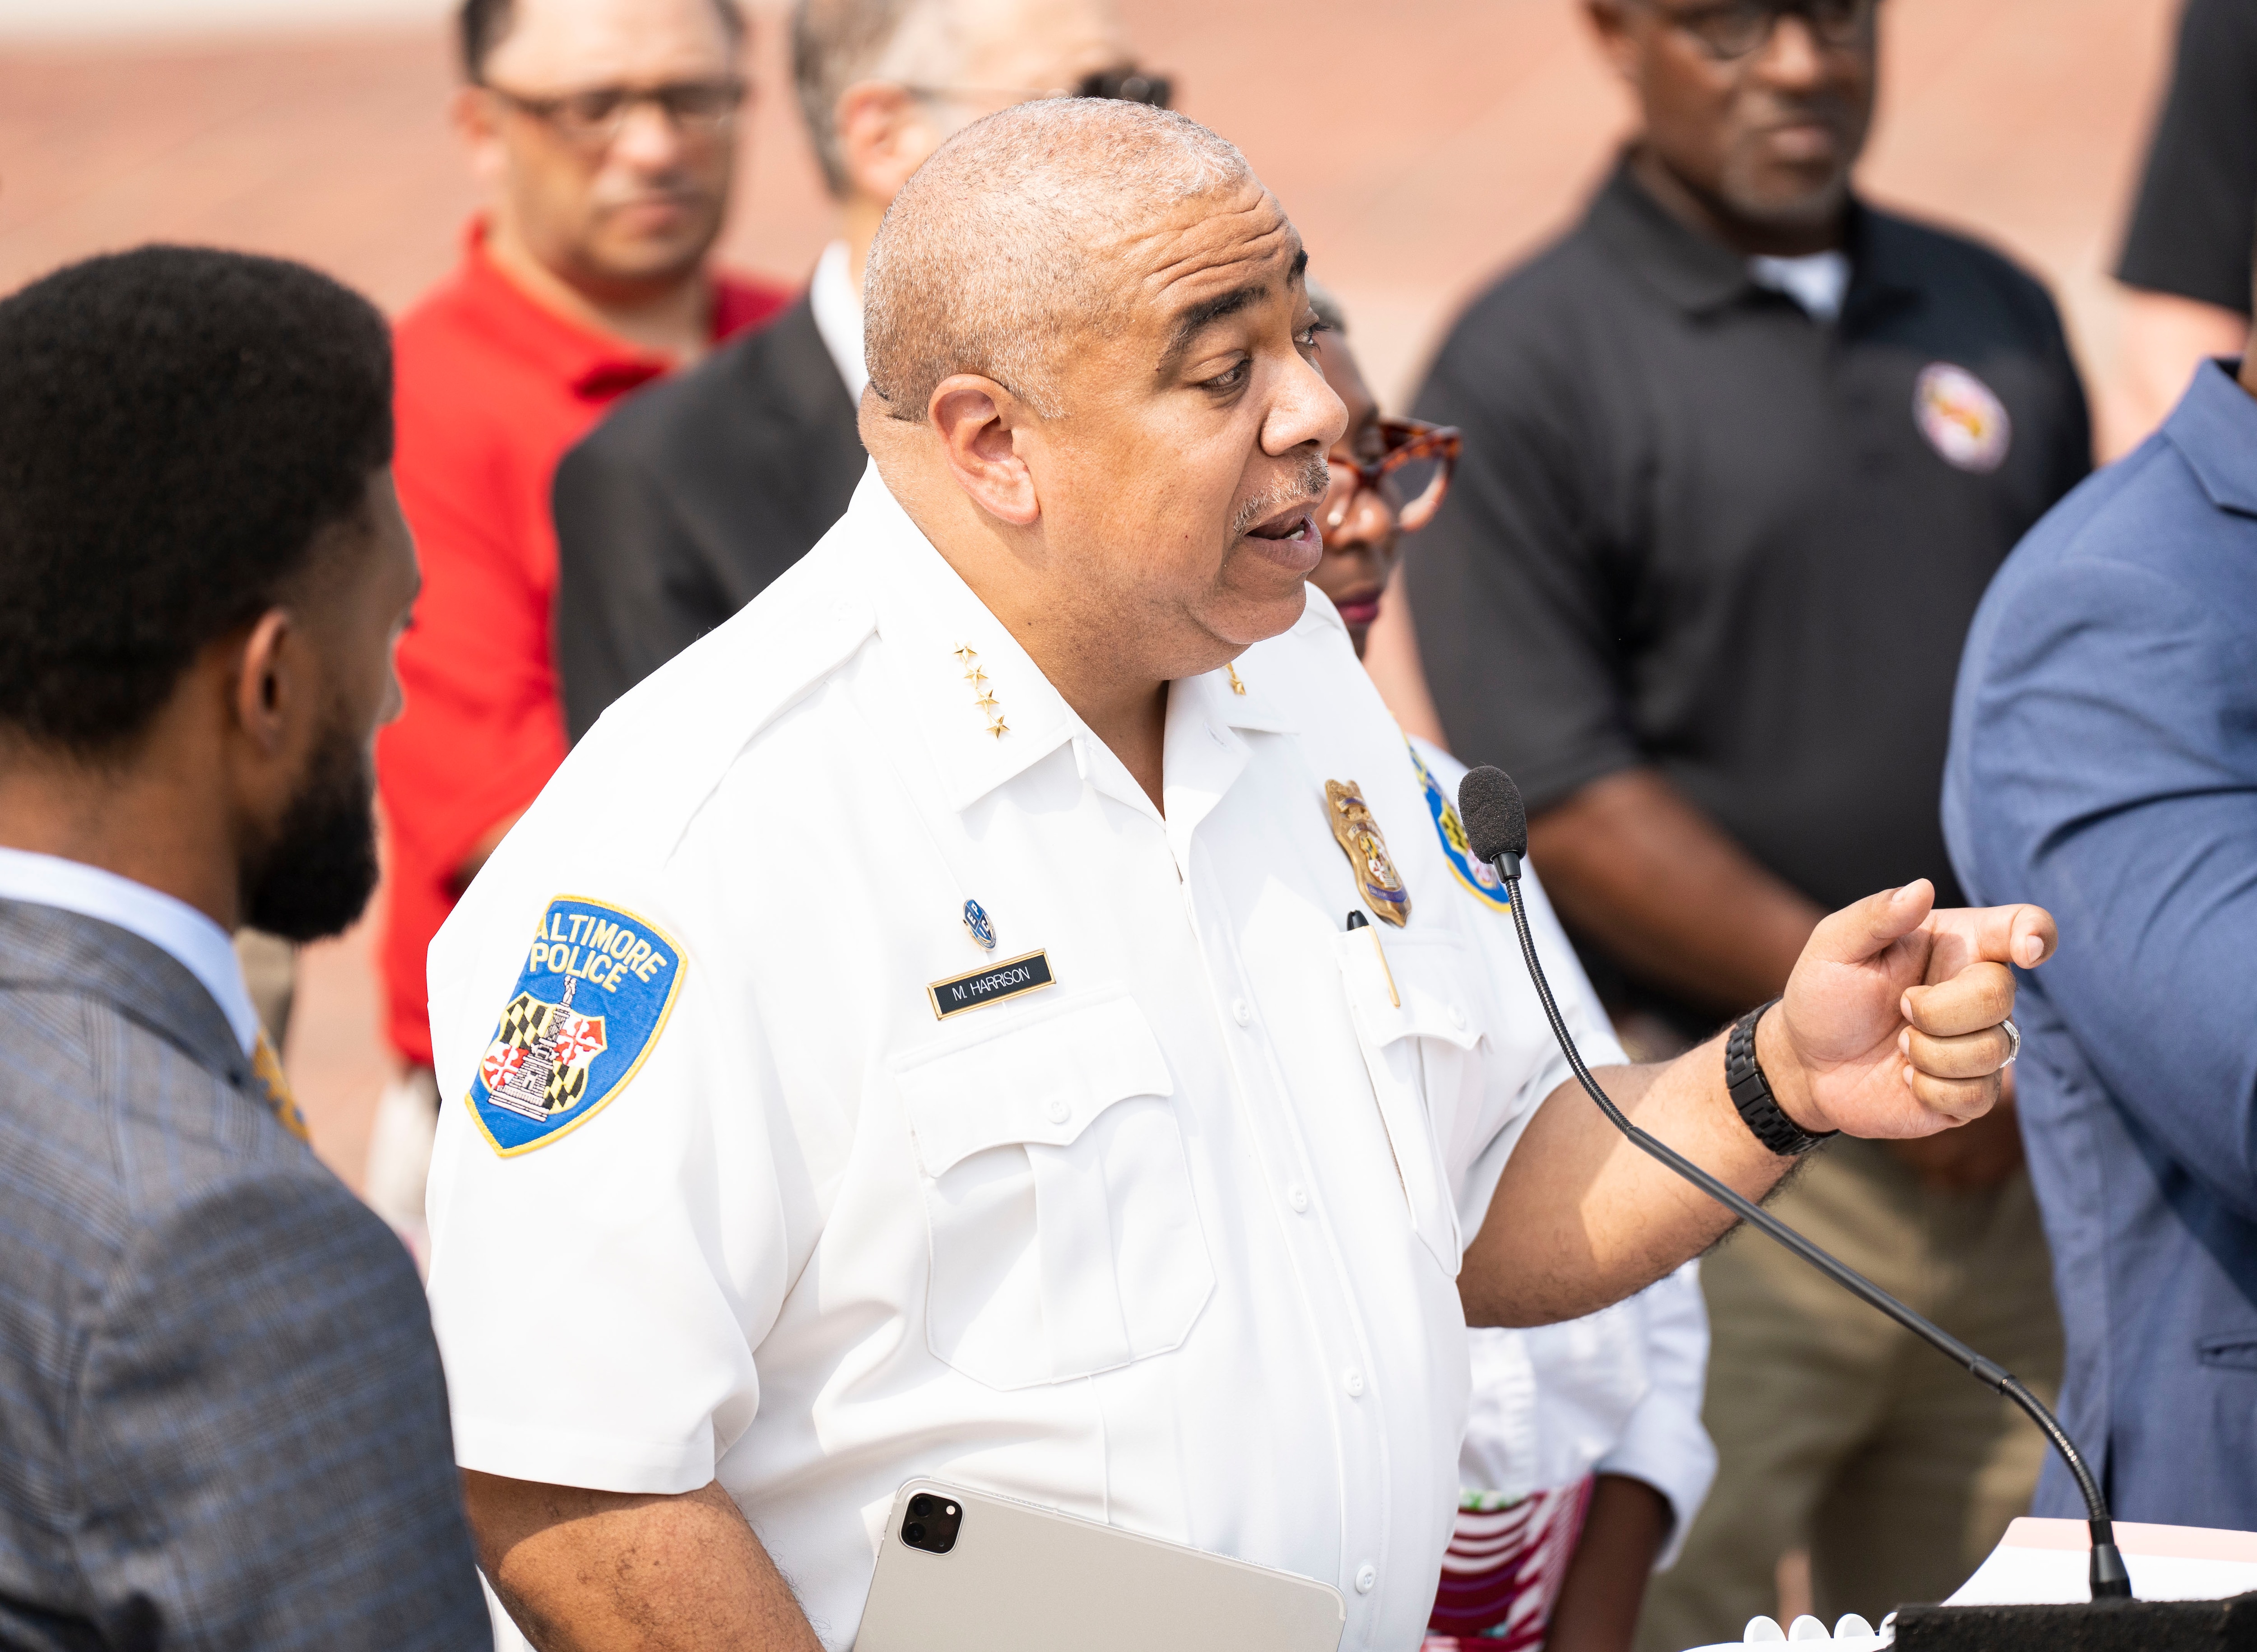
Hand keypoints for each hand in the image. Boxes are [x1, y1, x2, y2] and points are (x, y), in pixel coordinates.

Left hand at [1754, 880, 2053, 1139]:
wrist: (1806, 1063)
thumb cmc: (1824, 995)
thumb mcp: (1834, 947)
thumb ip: (1876, 916)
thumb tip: (1922, 888)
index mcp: (1957, 945)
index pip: (2021, 929)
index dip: (2036, 934)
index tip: (2026, 950)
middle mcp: (1977, 992)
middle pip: (2001, 996)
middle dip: (1939, 1009)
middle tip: (1900, 1008)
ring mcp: (1980, 1043)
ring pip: (1992, 1050)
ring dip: (1929, 1052)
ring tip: (1897, 1045)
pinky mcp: (1972, 1092)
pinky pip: (1977, 1095)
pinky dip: (1930, 1089)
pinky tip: (1905, 1078)